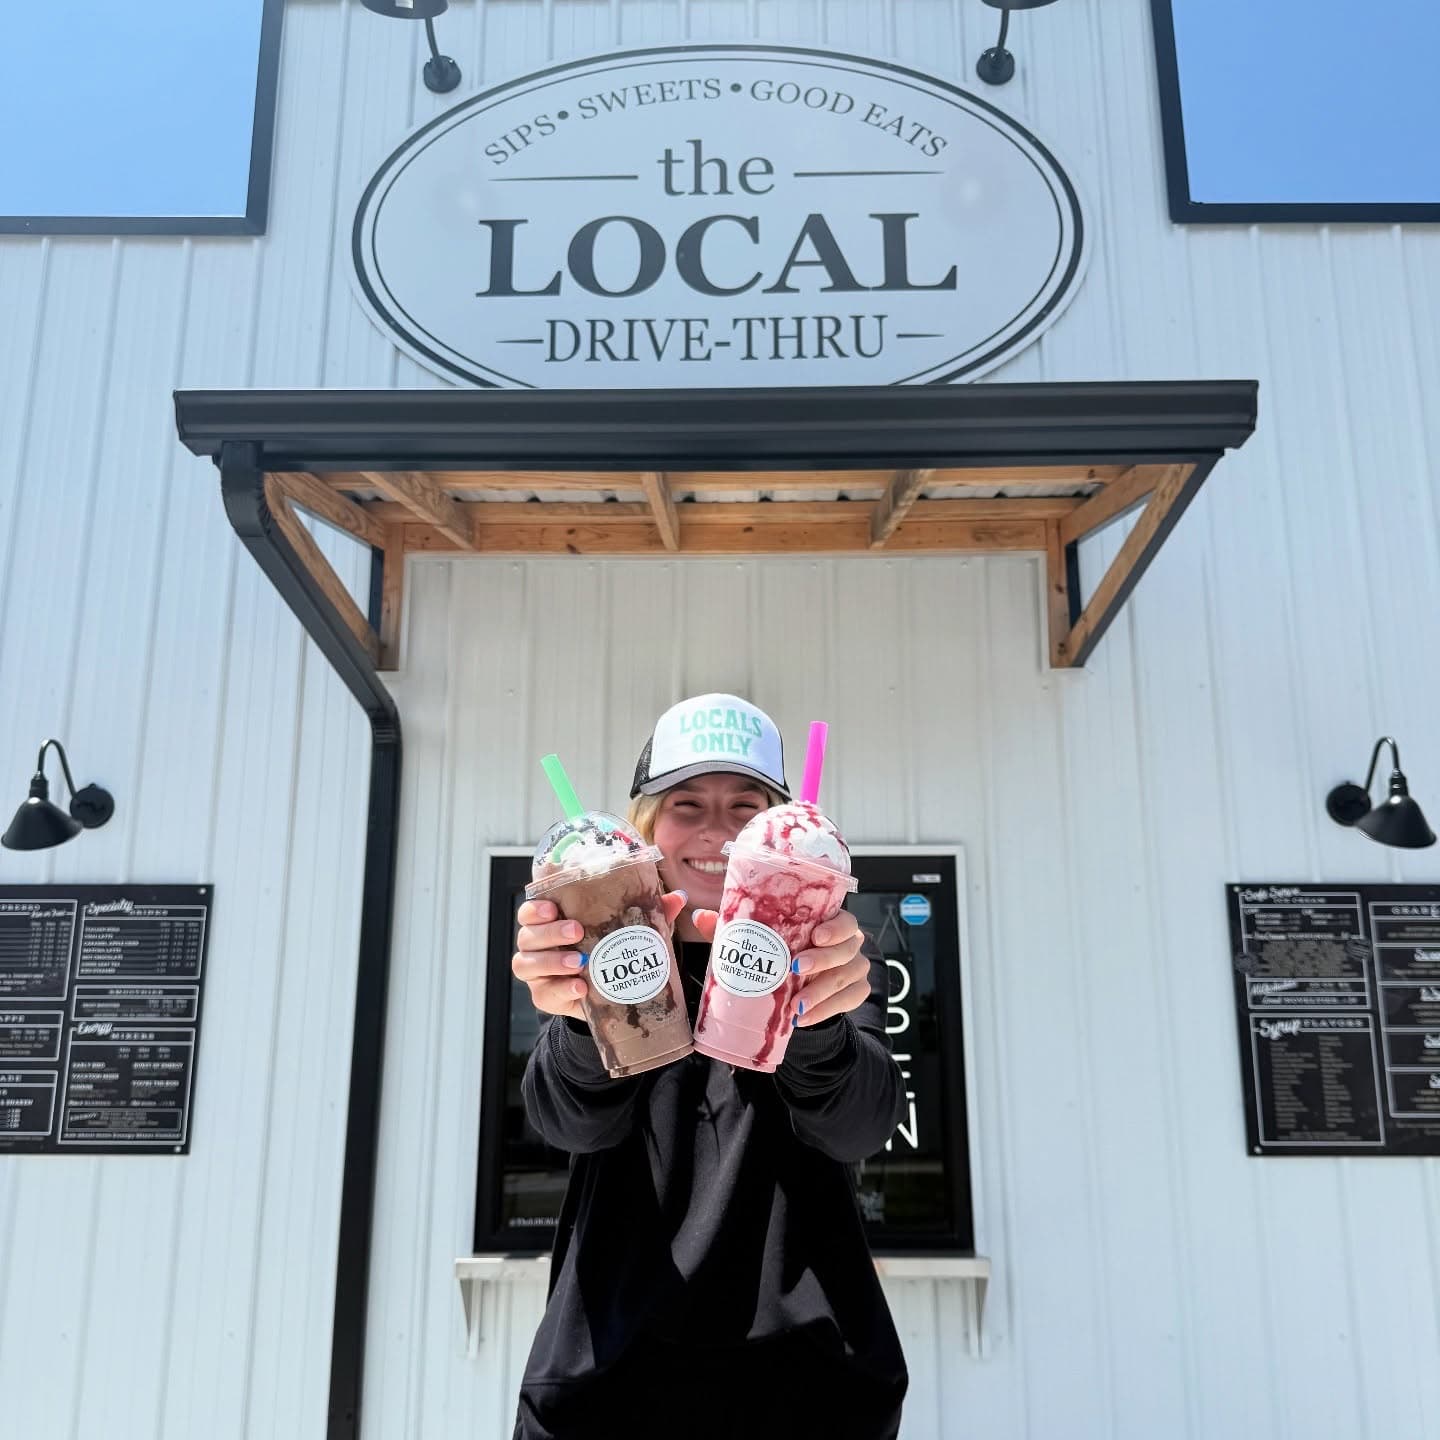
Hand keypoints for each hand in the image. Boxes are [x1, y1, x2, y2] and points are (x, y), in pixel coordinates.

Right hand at [512, 891, 687, 1020]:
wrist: (604, 993)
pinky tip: (580, 989)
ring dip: (552, 961)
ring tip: (580, 961)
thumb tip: (677, 897)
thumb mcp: (626, 930)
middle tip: (577, 931)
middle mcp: (537, 945)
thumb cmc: (609, 949)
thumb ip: (647, 912)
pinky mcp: (544, 996)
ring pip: (526, 964)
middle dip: (550, 932)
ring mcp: (537, 972)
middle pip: (527, 935)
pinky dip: (561, 990)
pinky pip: (543, 994)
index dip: (536, 908)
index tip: (553, 907)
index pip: (531, 911)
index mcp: (551, 922)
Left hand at [690, 908, 868, 1027]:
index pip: (844, 919)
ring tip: (796, 1005)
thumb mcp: (757, 939)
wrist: (800, 988)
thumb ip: (732, 927)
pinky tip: (804, 1018)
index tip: (815, 935)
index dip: (835, 927)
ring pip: (849, 976)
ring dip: (821, 991)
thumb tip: (701, 917)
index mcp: (830, 922)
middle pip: (848, 947)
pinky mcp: (855, 993)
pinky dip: (826, 1010)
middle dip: (823, 959)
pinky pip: (848, 1001)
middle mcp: (849, 943)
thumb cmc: (780, 953)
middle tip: (796, 969)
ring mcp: (855, 969)